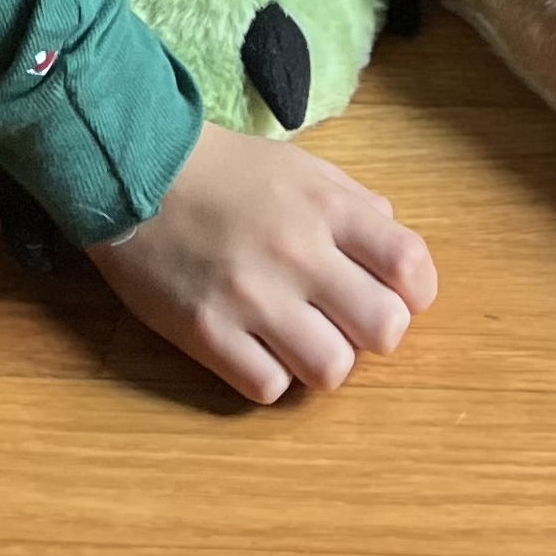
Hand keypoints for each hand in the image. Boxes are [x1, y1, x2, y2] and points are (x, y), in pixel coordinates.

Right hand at [86, 119, 436, 404]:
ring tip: (302, 337)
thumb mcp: (303, 167)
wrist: (139, 172)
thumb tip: (395, 251)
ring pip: (331, 370)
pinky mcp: (208, 334)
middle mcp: (298, 254)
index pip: (410, 265)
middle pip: (384, 329)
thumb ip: (355, 206)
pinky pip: (268, 387)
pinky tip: (258, 347)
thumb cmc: (227, 171)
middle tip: (349, 321)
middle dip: (376, 333)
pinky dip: (271, 376)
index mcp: (328, 208)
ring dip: (325, 360)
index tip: (401, 296)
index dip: (417, 292)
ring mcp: (252, 299)